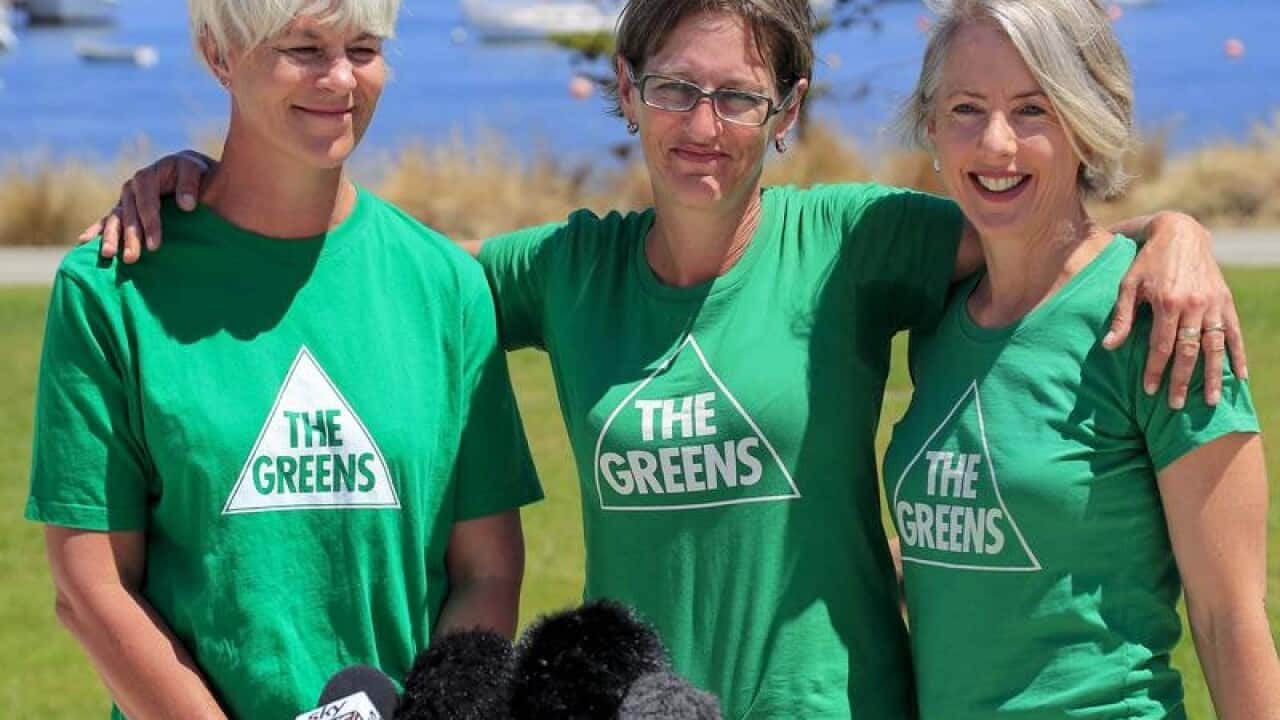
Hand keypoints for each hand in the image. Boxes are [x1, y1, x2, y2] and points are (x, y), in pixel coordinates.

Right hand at [78, 150, 214, 263]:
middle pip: (129, 214)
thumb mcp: (192, 170)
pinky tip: (84, 242)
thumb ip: (189, 184)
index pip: (147, 201)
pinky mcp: (123, 209)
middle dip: (130, 237)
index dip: (150, 223)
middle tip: (132, 259)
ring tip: (108, 255)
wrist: (185, 171)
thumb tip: (186, 205)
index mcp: (147, 177)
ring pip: (115, 219)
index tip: (155, 246)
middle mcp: (131, 188)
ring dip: (111, 237)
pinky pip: (107, 220)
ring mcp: (125, 200)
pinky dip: (96, 230)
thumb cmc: (192, 172)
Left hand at [1104, 211, 1246, 408]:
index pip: (1161, 345)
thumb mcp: (1128, 284)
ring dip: (1214, 376)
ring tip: (1212, 402)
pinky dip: (1238, 355)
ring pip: (1215, 346)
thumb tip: (1109, 347)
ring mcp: (1213, 303)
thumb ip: (1121, 317)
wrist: (1180, 233)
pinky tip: (1241, 376)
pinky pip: (1234, 333)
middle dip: (1182, 380)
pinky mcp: (1226, 301)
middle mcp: (1193, 305)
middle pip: (1189, 351)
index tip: (1149, 390)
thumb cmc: (1147, 261)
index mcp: (1167, 302)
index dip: (1155, 369)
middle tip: (1176, 406)